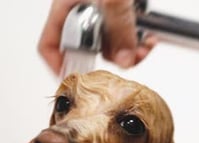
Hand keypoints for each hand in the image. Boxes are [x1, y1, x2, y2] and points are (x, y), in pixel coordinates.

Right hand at [38, 0, 156, 74]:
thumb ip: (119, 24)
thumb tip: (124, 58)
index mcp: (67, 5)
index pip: (50, 44)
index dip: (58, 65)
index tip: (75, 80)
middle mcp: (83, 10)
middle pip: (89, 49)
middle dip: (112, 57)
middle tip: (130, 57)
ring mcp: (102, 11)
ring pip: (111, 42)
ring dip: (131, 49)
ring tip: (146, 43)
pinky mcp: (121, 8)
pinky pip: (127, 32)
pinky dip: (139, 39)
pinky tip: (149, 36)